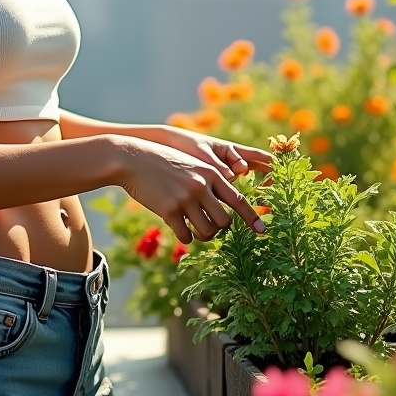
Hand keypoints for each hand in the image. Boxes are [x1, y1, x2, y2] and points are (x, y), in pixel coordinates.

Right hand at [111, 134, 267, 245]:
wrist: (133, 158)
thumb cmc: (163, 162)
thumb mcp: (191, 165)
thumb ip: (208, 182)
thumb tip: (222, 209)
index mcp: (211, 173)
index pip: (239, 199)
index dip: (252, 217)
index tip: (263, 231)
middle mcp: (202, 186)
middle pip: (225, 221)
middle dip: (220, 229)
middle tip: (211, 226)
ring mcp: (185, 199)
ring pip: (207, 231)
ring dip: (204, 236)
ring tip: (196, 231)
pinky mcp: (168, 211)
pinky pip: (186, 236)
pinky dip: (186, 237)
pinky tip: (180, 230)